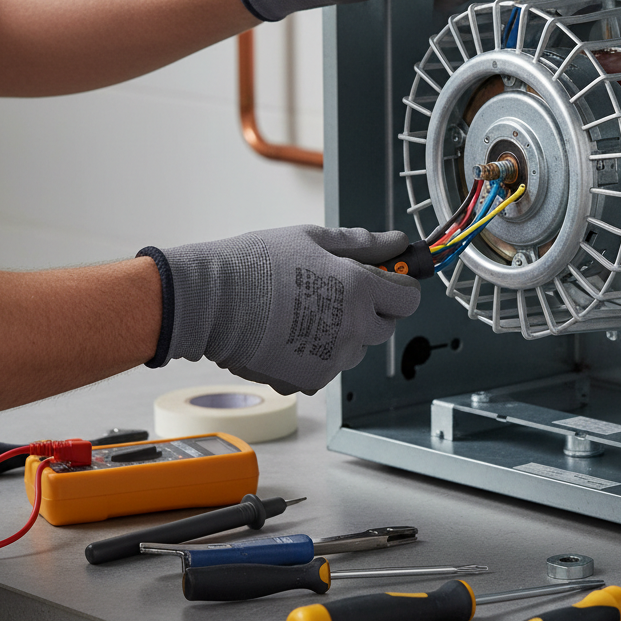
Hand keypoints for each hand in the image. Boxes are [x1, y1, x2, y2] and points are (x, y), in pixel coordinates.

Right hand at [138, 226, 419, 394]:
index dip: (399, 287)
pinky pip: (327, 368)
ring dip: (345, 334)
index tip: (387, 279)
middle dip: (372, 310)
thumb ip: (362, 244)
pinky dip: (316, 354)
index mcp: (360, 291)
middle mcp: (353, 329)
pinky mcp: (310, 380)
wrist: (211, 300)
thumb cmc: (258, 263)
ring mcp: (332, 359)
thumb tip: (397, 242)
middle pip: (385, 327)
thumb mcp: (313, 239)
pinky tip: (290, 333)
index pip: (408, 299)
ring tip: (306, 312)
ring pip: (356, 350)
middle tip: (339, 292)